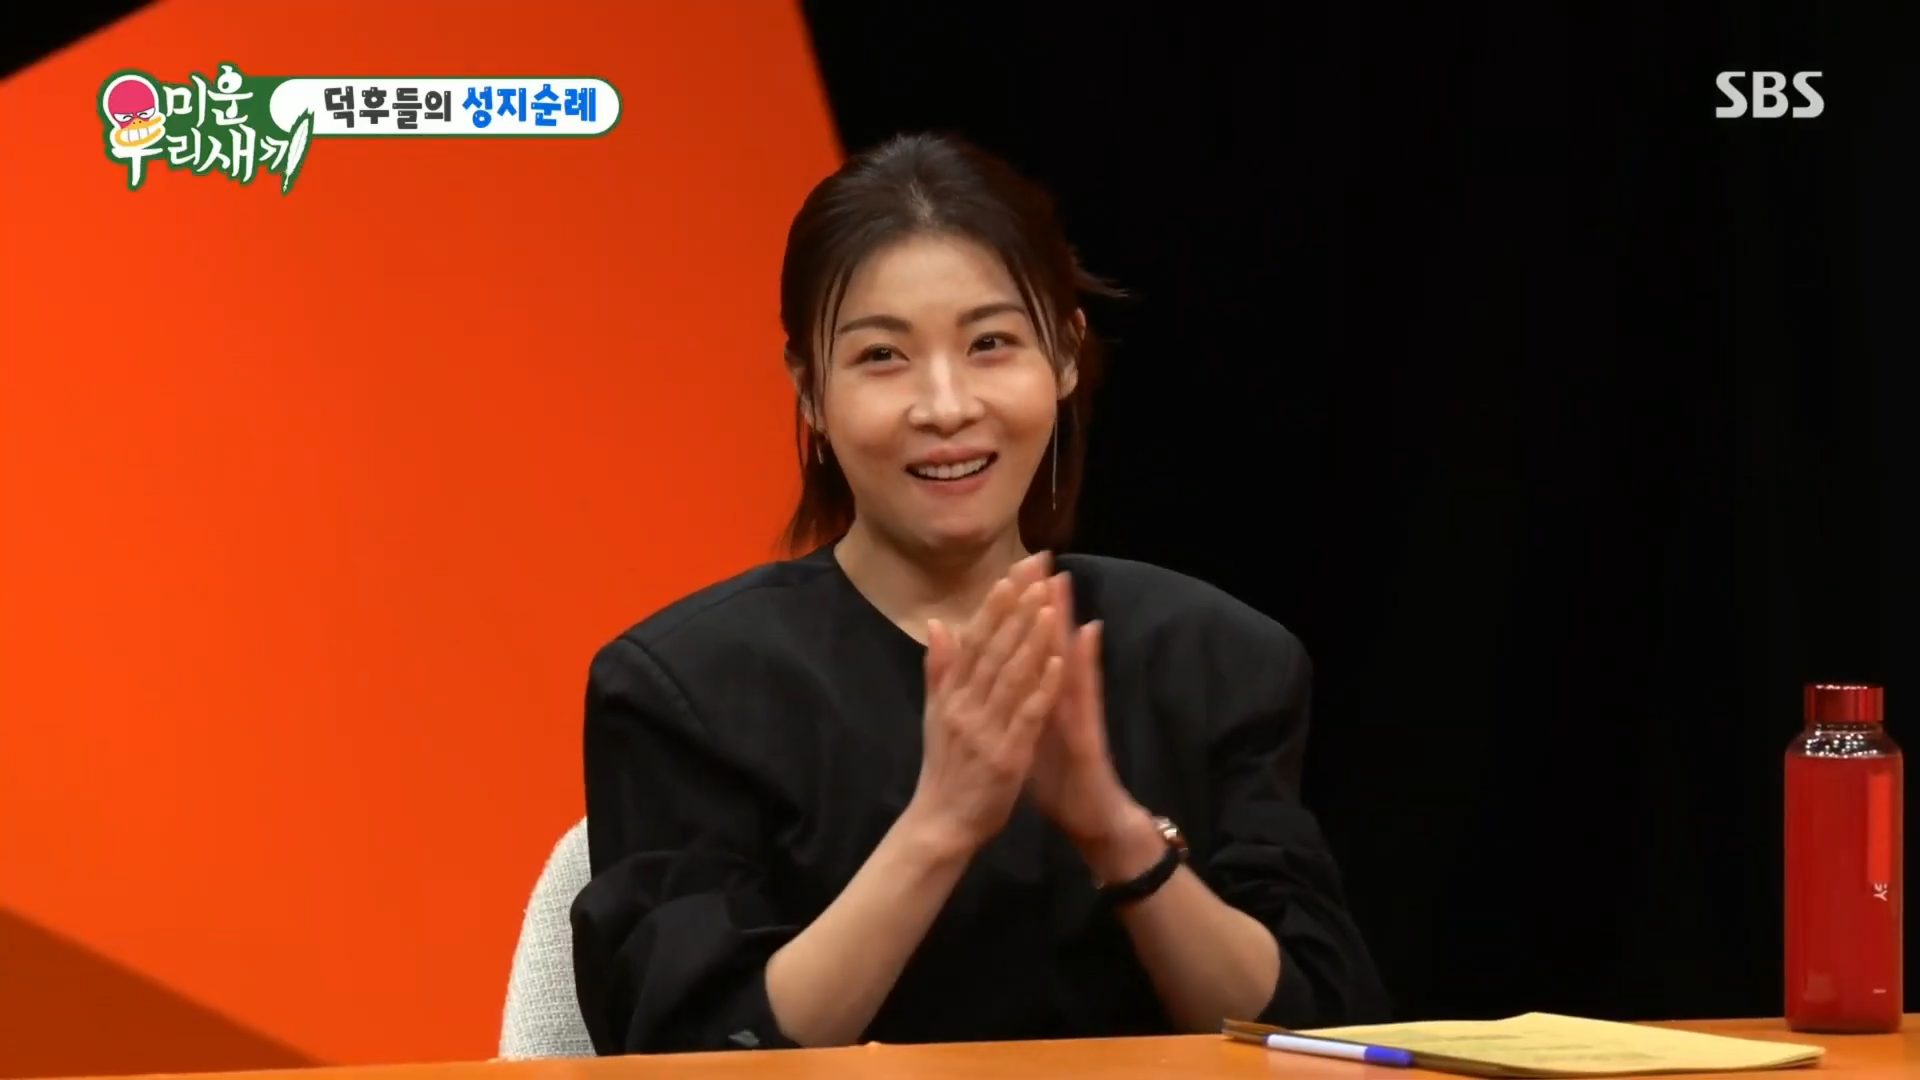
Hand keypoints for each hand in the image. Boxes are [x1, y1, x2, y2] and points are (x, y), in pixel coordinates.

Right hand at [904, 557, 1064, 858]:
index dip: (995, 605)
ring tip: (1050, 604)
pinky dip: (1043, 685)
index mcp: (951, 694)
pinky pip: (1027, 714)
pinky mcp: (1007, 755)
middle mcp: (965, 706)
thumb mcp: (936, 714)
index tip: (1013, 571)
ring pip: (1011, 674)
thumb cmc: (945, 767)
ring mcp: (986, 730)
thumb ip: (939, 669)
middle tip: (1039, 571)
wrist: (942, 823)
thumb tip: (938, 624)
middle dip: (1018, 607)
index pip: (975, 639)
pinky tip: (1060, 660)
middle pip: (994, 648)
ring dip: (1032, 637)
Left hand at [1024, 569, 1151, 873]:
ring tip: (1059, 580)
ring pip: (1068, 659)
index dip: (1016, 615)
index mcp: (1036, 698)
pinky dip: (1084, 664)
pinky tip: (1086, 635)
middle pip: (1048, 644)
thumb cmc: (1058, 779)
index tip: (1007, 574)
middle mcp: (1059, 698)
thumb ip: (1013, 701)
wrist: (1090, 818)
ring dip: (1064, 619)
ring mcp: (1077, 711)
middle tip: (1037, 558)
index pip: (1025, 650)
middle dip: (1040, 603)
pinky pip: (1084, 695)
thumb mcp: (1025, 734)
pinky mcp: (1089, 731)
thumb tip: (996, 672)